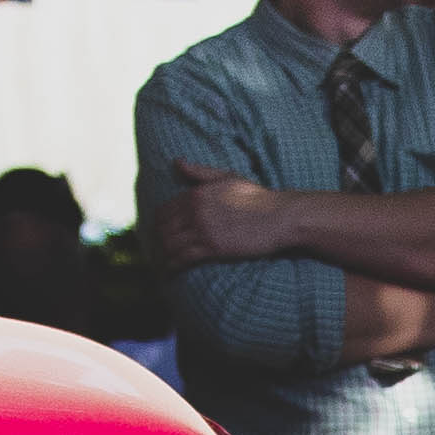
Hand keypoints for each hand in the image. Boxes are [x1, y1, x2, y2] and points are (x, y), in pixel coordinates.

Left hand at [138, 160, 283, 268]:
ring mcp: (203, 229)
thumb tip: (176, 162)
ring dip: (161, 257)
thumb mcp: (227, 177)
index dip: (156, 225)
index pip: (163, 211)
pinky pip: (183, 258)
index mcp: (195, 193)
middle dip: (155, 243)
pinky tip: (170, 271)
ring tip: (161, 266)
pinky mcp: (213, 248)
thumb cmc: (257, 197)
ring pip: (169, 245)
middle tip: (155, 254)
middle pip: (162, 229)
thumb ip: (200, 173)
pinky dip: (172, 266)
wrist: (279, 216)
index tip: (156, 235)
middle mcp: (195, 210)